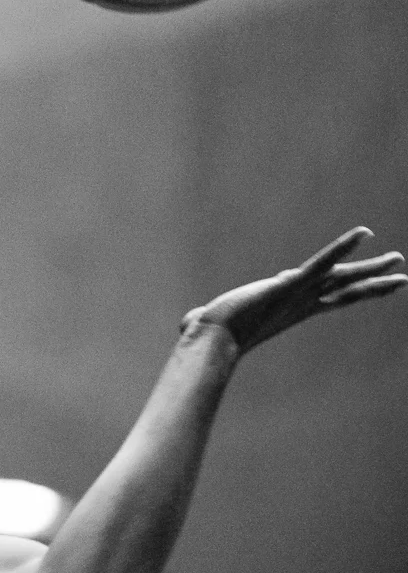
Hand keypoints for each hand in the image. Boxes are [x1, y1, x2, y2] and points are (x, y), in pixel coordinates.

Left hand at [186, 227, 405, 357]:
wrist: (212, 339)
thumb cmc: (210, 334)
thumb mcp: (213, 320)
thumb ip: (204, 318)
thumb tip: (186, 324)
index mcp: (292, 310)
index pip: (331, 299)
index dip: (353, 291)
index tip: (372, 285)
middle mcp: (302, 303)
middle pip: (346, 291)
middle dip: (375, 284)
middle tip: (402, 278)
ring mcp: (299, 293)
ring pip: (343, 277)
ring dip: (370, 267)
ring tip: (398, 260)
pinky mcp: (291, 283)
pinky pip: (322, 262)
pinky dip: (342, 246)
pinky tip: (363, 233)